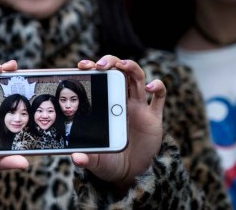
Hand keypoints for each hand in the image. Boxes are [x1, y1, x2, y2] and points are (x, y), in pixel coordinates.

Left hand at [73, 55, 165, 187]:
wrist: (130, 174)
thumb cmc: (109, 161)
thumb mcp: (96, 160)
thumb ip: (86, 159)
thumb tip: (76, 158)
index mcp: (106, 105)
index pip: (100, 79)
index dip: (93, 68)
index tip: (82, 66)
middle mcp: (123, 101)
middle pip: (119, 71)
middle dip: (110, 62)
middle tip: (100, 65)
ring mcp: (139, 107)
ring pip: (137, 77)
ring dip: (131, 66)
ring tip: (123, 65)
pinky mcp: (154, 117)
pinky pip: (159, 97)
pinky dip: (158, 87)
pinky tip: (150, 87)